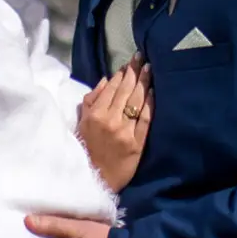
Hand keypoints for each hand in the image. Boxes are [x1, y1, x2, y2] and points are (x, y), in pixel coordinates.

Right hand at [76, 61, 152, 191]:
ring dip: (144, 82)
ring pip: (136, 101)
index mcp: (94, 114)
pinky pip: (146, 119)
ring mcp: (125, 131)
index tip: (129, 63)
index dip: (121, 74)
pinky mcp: (137, 143)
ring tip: (149, 68)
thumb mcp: (81, 123)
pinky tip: (154, 91)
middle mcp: (110, 120)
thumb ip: (91, 101)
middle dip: (134, 72)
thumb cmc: (86, 149)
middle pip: (126, 91)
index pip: (111, 88)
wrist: (95, 179)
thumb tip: (106, 80)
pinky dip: (150, 104)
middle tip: (142, 58)